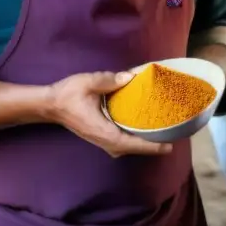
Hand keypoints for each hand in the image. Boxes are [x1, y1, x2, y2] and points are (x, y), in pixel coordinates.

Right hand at [45, 71, 172, 157]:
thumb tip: (131, 77)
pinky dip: (136, 141)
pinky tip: (145, 131)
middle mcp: (104, 140)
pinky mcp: (101, 137)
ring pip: (128, 148)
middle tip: (174, 137)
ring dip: (144, 144)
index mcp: (102, 130)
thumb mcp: (88, 82)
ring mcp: (102, 141)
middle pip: (132, 149)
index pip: (129, 143)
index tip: (167, 146)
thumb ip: (109, 80)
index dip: (149, 146)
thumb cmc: (68, 94)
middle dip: (152, 146)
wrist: (51, 105)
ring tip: (164, 135)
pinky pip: (123, 143)